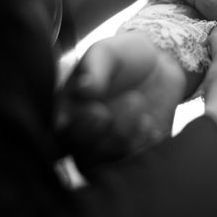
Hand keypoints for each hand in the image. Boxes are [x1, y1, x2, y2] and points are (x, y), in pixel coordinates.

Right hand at [56, 32, 185, 166]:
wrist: (161, 64)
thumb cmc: (124, 56)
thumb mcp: (107, 53)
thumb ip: (95, 68)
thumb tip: (84, 89)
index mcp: (67, 108)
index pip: (55, 129)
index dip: (66, 127)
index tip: (89, 109)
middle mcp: (82, 133)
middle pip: (76, 151)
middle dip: (89, 135)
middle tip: (104, 112)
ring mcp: (108, 146)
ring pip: (104, 161)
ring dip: (119, 137)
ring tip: (137, 102)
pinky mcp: (135, 153)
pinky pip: (133, 163)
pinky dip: (141, 145)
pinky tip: (150, 122)